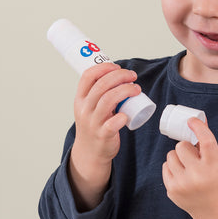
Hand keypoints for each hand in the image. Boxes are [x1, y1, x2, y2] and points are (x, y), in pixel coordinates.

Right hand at [69, 62, 140, 209]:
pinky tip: (127, 114)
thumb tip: (120, 73)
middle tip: (133, 76)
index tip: (118, 66)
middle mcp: (85, 109)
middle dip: (120, 76)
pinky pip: (111, 124)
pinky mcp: (103, 135)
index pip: (88, 76)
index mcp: (81, 99)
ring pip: (108, 100)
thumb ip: (100, 91)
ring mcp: (93, 122)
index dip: (104, 68)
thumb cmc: (94, 124)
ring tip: (136, 89)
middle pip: (102, 85)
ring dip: (125, 90)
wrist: (90, 152)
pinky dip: (121, 117)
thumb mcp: (90, 106)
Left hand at [162, 118, 217, 217]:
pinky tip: (182, 175)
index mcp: (213, 165)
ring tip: (187, 166)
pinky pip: (165, 167)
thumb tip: (196, 120)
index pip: (206, 140)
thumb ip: (206, 143)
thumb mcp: (217, 162)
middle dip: (186, 148)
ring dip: (178, 157)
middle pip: (182, 146)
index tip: (191, 120)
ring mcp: (183, 184)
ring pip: (170, 156)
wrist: (215, 211)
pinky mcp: (172, 190)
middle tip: (192, 156)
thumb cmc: (216, 180)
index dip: (198, 127)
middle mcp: (198, 175)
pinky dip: (172, 168)